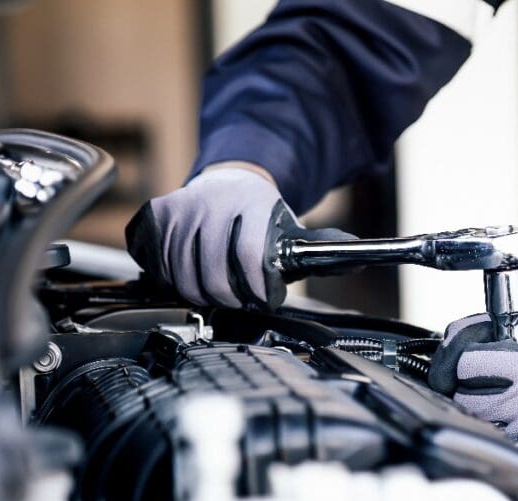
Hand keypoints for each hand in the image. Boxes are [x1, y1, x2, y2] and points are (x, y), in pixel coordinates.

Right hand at [125, 166, 354, 309]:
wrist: (230, 181)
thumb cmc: (264, 216)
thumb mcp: (294, 229)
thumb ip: (324, 248)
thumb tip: (361, 260)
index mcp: (251, 204)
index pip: (250, 258)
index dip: (257, 290)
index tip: (264, 299)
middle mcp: (212, 203)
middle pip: (213, 277)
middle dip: (231, 300)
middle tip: (241, 301)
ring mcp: (181, 209)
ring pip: (182, 278)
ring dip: (201, 294)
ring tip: (219, 291)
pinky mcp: (157, 217)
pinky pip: (158, 266)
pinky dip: (173, 280)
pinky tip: (192, 276)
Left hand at [428, 314, 517, 468]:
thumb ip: (494, 336)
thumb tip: (452, 335)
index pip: (467, 363)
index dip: (459, 361)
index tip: (466, 362)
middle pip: (463, 395)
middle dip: (462, 388)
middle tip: (475, 385)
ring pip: (471, 419)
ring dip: (472, 411)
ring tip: (491, 402)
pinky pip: (486, 437)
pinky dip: (485, 429)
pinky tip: (499, 421)